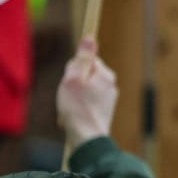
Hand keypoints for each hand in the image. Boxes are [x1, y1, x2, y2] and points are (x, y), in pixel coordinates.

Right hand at [57, 39, 117, 159]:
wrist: (87, 141)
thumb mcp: (74, 78)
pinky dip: (75, 112)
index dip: (72, 71)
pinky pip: (84, 106)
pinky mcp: (103, 113)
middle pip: (82, 78)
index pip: (84, 62)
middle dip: (71, 88)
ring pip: (81, 93)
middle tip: (67, 100)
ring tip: (68, 113)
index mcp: (105, 74)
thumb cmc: (78, 109)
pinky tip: (71, 121)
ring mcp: (107, 100)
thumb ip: (82, 58)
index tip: (69, 83)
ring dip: (71, 102)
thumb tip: (90, 37)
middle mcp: (110, 85)